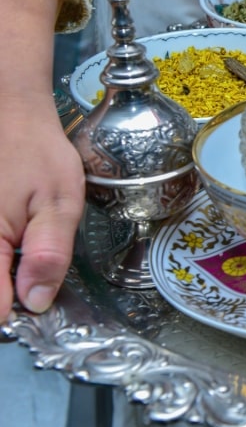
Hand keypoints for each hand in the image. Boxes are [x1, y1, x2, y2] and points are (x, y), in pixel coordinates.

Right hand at [0, 95, 83, 317]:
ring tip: (15, 260)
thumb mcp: (60, 201)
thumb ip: (50, 254)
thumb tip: (38, 301)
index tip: (34, 304)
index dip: (15, 312)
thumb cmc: (35, 152)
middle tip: (27, 278)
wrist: (6, 113)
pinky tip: (5, 247)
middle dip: (4, 295)